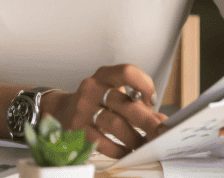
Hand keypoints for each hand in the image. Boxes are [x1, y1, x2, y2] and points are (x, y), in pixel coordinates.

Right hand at [41, 64, 167, 158]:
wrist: (64, 110)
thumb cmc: (97, 101)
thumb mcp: (113, 92)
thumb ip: (136, 102)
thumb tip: (160, 120)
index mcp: (104, 75)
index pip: (126, 72)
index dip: (144, 84)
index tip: (152, 100)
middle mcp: (91, 88)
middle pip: (124, 103)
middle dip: (146, 120)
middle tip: (160, 132)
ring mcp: (83, 109)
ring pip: (114, 124)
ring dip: (133, 137)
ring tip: (143, 144)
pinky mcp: (78, 128)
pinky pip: (102, 142)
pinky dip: (118, 149)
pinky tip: (126, 151)